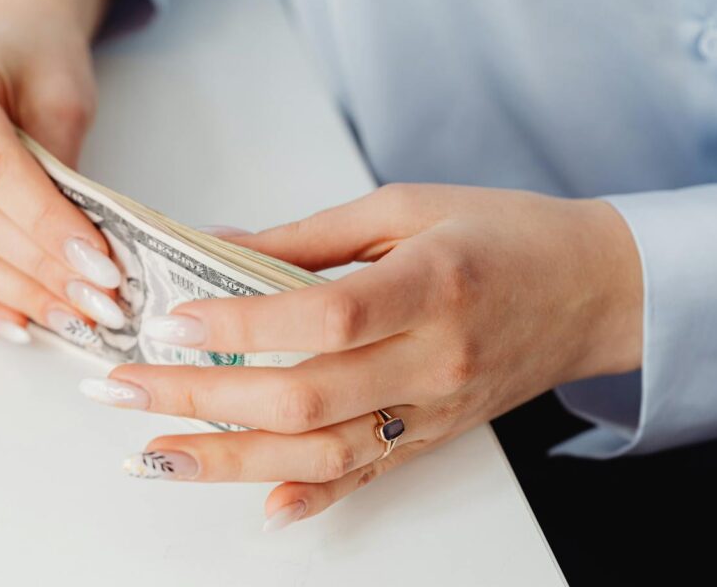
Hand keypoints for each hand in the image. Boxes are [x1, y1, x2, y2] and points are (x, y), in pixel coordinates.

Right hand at [0, 0, 123, 342]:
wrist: (5, 52)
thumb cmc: (36, 66)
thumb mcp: (63, 98)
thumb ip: (62, 168)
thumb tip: (83, 253)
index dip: (44, 221)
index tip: (96, 261)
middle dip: (40, 267)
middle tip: (97, 301)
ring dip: (21, 293)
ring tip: (77, 317)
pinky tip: (23, 326)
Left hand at [81, 184, 642, 529]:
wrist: (592, 290)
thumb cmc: (503, 236)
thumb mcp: (406, 207)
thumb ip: (307, 235)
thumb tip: (215, 244)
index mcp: (432, 285)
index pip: (324, 315)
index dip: (241, 322)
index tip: (170, 322)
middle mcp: (434, 360)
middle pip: (306, 397)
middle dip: (201, 397)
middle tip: (124, 387)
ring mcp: (435, 412)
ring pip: (323, 454)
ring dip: (230, 460)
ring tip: (154, 455)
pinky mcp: (435, 440)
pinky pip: (368, 479)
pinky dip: (311, 501)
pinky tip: (257, 508)